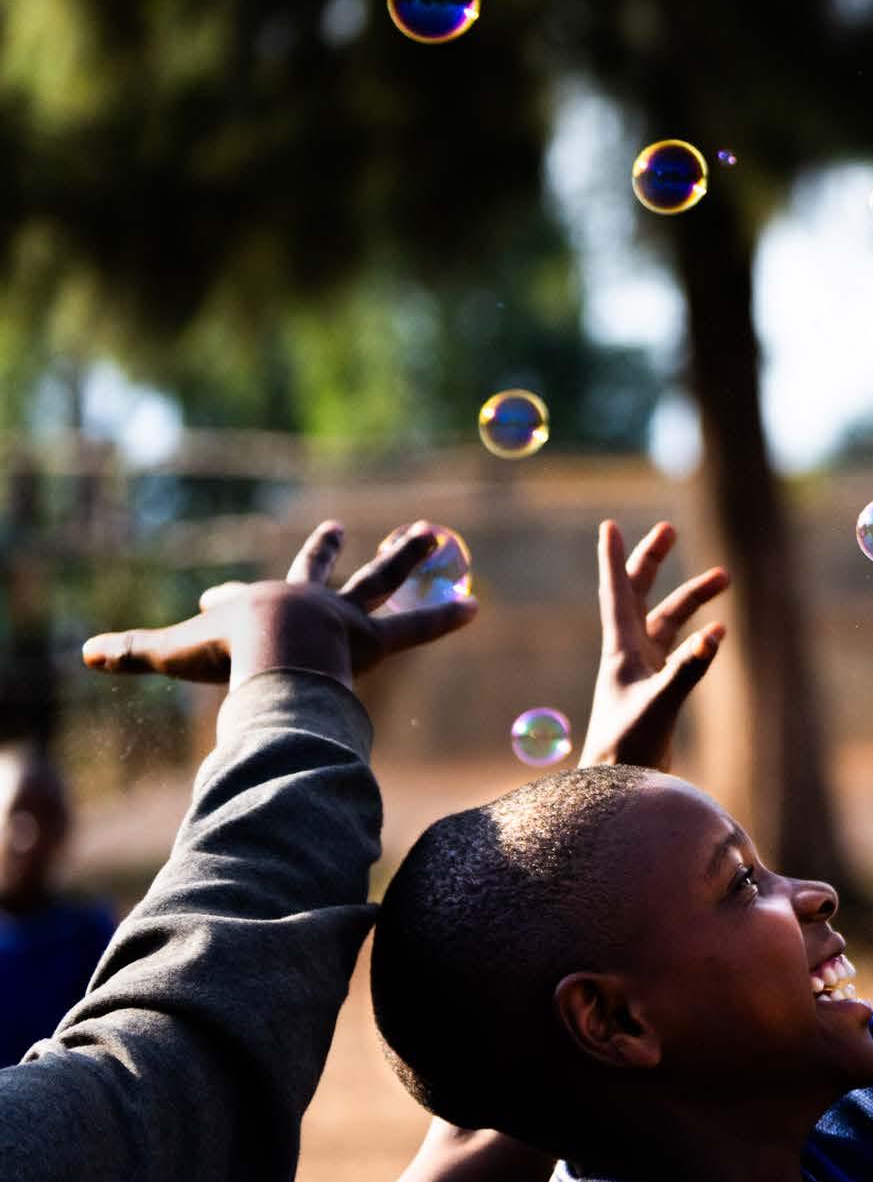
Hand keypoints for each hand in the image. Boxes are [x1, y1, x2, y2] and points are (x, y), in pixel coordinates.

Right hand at [81, 522, 476, 689]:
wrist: (275, 650)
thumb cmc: (227, 652)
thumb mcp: (171, 651)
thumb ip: (132, 654)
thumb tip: (85, 654)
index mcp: (257, 606)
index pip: (236, 598)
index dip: (223, 599)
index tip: (212, 597)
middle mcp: (307, 603)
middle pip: (323, 570)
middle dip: (332, 549)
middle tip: (348, 527)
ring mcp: (345, 618)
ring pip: (383, 583)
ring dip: (407, 556)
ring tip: (437, 532)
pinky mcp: (376, 640)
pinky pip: (419, 626)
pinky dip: (446, 617)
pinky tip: (478, 606)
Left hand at [580, 520, 728, 771]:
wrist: (617, 783)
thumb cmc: (628, 747)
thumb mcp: (661, 705)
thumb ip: (688, 670)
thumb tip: (716, 635)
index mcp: (620, 649)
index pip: (617, 592)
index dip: (614, 558)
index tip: (609, 525)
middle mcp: (628, 652)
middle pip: (640, 594)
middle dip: (654, 561)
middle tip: (668, 529)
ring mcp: (643, 669)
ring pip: (667, 619)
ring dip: (692, 597)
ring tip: (724, 578)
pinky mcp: (657, 688)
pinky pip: (679, 648)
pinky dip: (699, 634)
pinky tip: (719, 630)